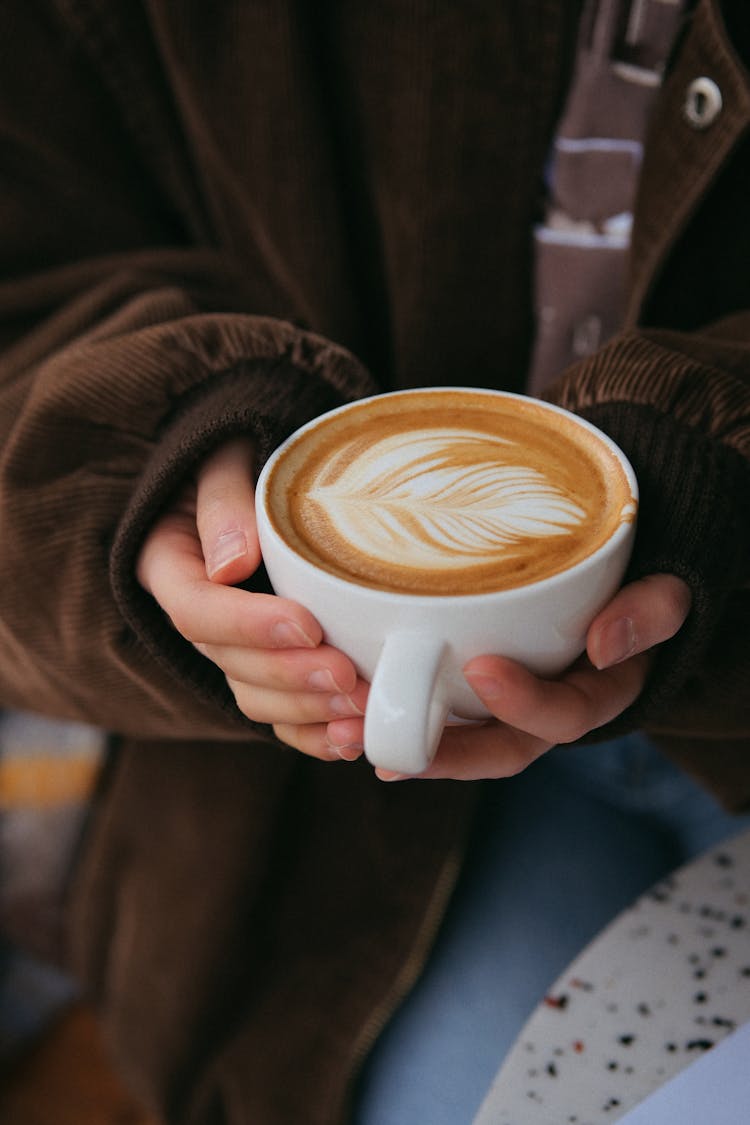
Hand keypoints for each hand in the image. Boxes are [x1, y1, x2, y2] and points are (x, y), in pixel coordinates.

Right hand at [136, 439, 367, 760]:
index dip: (248, 626)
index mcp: (172, 563)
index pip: (197, 609)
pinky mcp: (268, 665)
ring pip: (256, 695)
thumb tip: (232, 562)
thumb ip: (223, 498)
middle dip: (291, 677)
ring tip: (361, 712)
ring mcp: (233, 645)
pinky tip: (351, 739)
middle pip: (231, 663)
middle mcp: (198, 614)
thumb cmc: (242, 452)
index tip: (306, 625)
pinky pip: (281, 712)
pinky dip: (313, 734)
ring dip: (308, 712)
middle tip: (348, 676)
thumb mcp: (225, 453)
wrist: (260, 470)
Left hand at [321, 573, 691, 779]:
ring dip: (411, 746)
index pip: (564, 715)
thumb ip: (651, 612)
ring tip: (354, 737)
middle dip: (447, 751)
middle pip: (501, 748)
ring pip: (462, 739)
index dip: (524, 702)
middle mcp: (550, 711)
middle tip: (391, 738)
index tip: (480, 669)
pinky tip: (353, 717)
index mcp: (597, 694)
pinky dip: (400, 719)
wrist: (624, 585)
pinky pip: (441, 714)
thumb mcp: (664, 594)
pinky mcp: (478, 690)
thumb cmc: (640, 587)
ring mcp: (511, 706)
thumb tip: (605, 641)